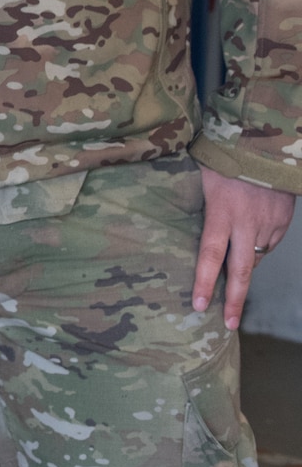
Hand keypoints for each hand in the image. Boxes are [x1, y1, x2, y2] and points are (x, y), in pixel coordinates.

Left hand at [193, 164, 295, 329]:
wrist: (264, 142)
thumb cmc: (224, 153)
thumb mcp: (202, 176)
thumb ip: (197, 203)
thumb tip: (182, 221)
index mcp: (221, 212)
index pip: (209, 255)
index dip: (203, 282)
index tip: (197, 305)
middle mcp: (246, 223)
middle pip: (240, 271)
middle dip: (234, 300)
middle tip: (228, 324)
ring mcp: (268, 223)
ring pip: (255, 257)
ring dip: (244, 268)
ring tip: (231, 275)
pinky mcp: (283, 220)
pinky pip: (269, 242)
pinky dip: (259, 246)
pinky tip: (250, 240)